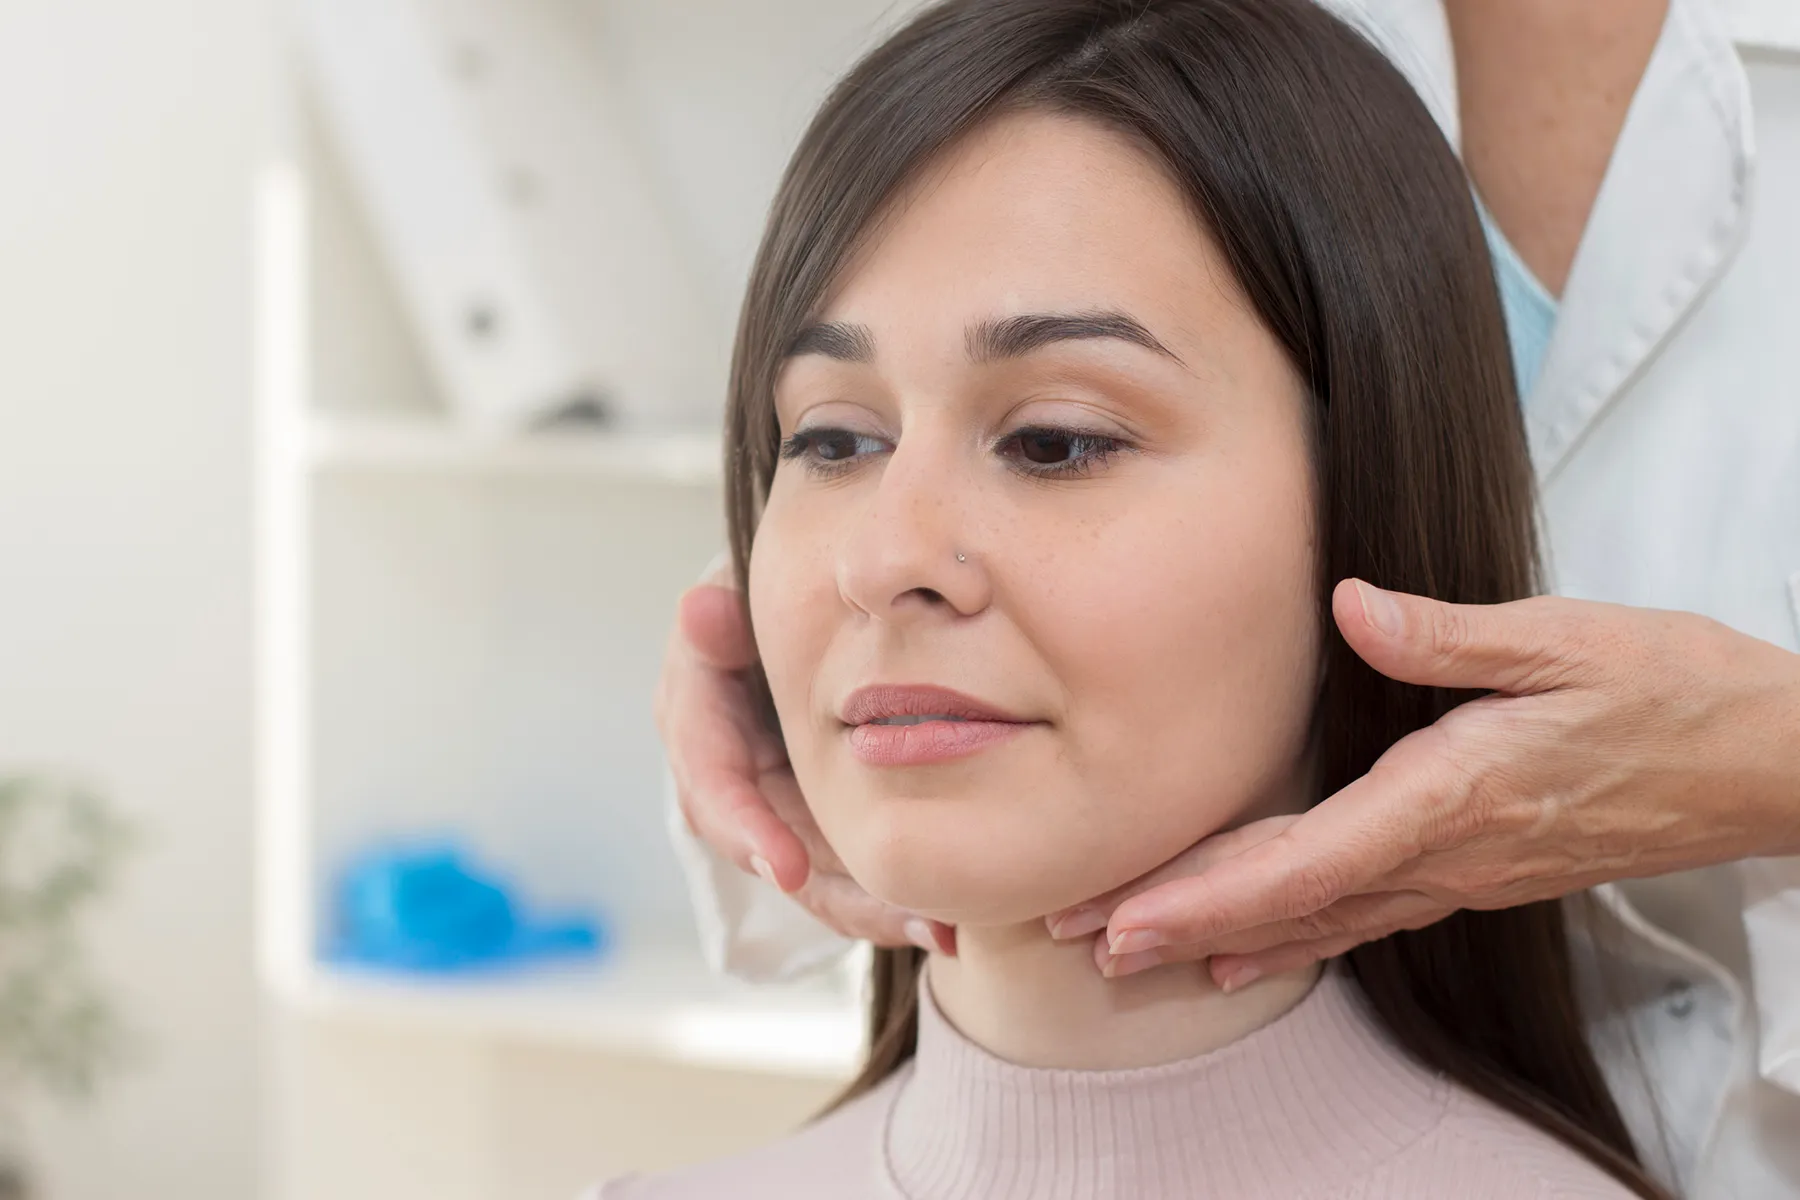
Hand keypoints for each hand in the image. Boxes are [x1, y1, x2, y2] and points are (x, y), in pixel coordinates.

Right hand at [653, 560, 953, 954]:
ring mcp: (775, 800)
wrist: (813, 603)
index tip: (787, 867)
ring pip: (814, 875)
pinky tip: (945, 925)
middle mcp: (729, 772)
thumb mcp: (739, 590)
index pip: (711, 783)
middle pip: (772, 853)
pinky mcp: (816, 815)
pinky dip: (888, 896)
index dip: (745, 827)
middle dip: (833, 893)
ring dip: (871, 908)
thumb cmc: (774, 590)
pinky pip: (847, 867)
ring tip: (937, 930)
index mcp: (697, 716)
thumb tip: (699, 609)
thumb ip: (723, 611)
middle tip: (899, 919)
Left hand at [1046, 578, 1799, 990]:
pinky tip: (1246, 954)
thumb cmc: (1670, 691)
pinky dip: (1292, 936)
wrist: (1762, 762)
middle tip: (1083, 939)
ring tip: (1132, 953)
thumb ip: (1451, 633)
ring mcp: (1462, 872)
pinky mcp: (1475, 870)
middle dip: (1183, 925)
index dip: (1212, 894)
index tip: (1132, 917)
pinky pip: (1363, 917)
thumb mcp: (1566, 638)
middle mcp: (1448, 851)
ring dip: (1223, 937)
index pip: (1310, 859)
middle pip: (1292, 903)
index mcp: (1455, 793)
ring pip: (1321, 920)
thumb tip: (1353, 606)